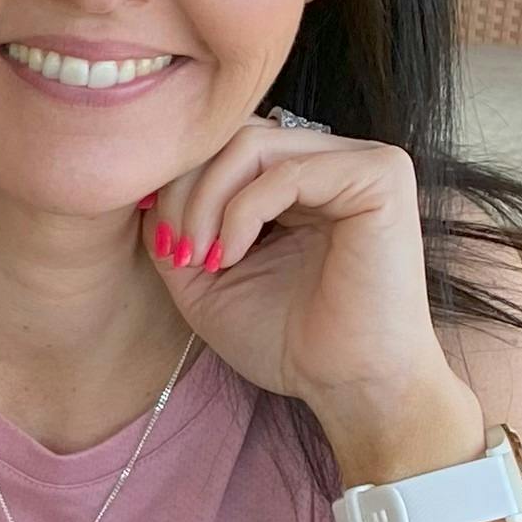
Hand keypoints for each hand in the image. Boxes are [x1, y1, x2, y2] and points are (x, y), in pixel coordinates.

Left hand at [145, 120, 482, 472]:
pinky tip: (231, 256)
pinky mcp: (380, 177)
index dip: (178, 183)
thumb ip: (174, 227)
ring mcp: (361, 162)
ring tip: (201, 259)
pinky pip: (285, 171)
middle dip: (185, 190)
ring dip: (206, 202)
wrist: (349, 387)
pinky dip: (242, 212)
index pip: (225, 144)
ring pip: (251, 143)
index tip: (159, 243)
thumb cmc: (287, 342)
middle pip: (233, 134)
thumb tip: (142, 186)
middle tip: (176, 253)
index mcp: (299, 179)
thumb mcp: (204, 280)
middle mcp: (332, 160)